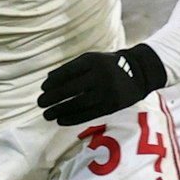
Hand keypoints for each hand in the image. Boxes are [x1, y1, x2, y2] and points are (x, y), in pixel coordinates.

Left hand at [38, 44, 166, 125]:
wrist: (139, 73)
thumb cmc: (109, 65)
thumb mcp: (93, 59)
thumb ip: (72, 67)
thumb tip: (48, 80)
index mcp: (94, 61)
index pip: (68, 72)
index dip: (53, 81)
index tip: (43, 88)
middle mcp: (100, 76)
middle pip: (71, 89)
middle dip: (53, 97)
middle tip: (40, 103)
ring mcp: (107, 92)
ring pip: (79, 104)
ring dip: (60, 111)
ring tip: (47, 115)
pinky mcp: (112, 106)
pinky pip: (89, 114)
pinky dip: (73, 118)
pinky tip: (61, 120)